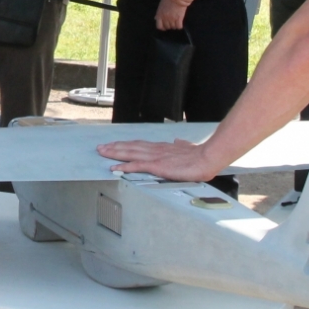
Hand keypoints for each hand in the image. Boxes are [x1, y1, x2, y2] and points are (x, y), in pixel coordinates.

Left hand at [97, 137, 220, 182]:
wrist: (207, 157)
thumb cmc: (199, 155)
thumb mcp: (187, 147)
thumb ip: (181, 145)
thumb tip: (178, 141)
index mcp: (162, 147)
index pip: (139, 144)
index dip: (126, 144)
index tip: (116, 144)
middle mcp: (155, 150)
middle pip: (130, 147)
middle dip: (114, 147)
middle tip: (101, 148)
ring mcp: (155, 157)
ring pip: (129, 153)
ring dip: (115, 153)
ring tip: (103, 153)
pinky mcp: (157, 166)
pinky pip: (136, 166)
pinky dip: (124, 167)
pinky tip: (115, 168)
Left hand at [155, 0, 188, 30]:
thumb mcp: (161, 6)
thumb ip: (158, 13)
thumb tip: (156, 19)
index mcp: (159, 15)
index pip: (159, 26)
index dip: (162, 28)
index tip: (165, 27)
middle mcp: (165, 18)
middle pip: (167, 27)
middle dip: (169, 26)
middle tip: (172, 23)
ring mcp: (172, 18)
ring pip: (173, 27)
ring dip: (175, 26)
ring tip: (176, 22)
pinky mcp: (179, 18)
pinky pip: (179, 26)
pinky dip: (179, 26)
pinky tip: (180, 23)